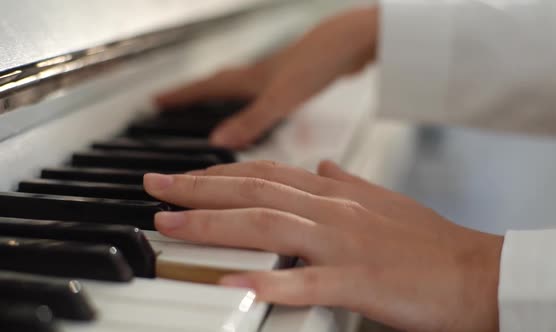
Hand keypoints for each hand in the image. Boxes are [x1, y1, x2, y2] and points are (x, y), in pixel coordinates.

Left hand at [144, 161, 502, 331]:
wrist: (475, 272)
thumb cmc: (428, 242)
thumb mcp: (384, 201)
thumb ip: (349, 181)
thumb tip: (323, 165)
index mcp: (338, 194)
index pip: (267, 174)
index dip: (221, 174)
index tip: (185, 177)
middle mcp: (335, 210)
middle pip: (257, 191)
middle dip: (200, 190)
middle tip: (156, 190)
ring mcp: (346, 244)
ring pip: (271, 225)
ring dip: (217, 224)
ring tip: (172, 227)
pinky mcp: (362, 281)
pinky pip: (309, 281)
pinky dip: (269, 282)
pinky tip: (234, 283)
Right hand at [155, 7, 377, 148]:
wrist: (354, 41)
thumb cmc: (319, 63)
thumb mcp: (281, 99)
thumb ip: (252, 122)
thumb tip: (219, 141)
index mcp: (250, 78)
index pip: (206, 87)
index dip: (180, 95)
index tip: (155, 101)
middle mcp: (259, 75)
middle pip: (217, 84)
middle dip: (193, 94)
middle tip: (172, 102)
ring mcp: (277, 76)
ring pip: (239, 87)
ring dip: (221, 97)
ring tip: (210, 107)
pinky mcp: (297, 80)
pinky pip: (263, 91)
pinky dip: (253, 101)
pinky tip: (262, 107)